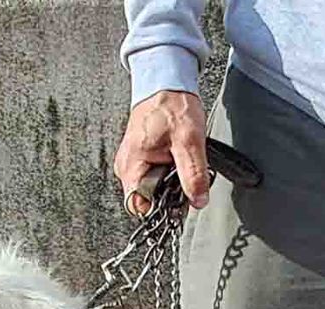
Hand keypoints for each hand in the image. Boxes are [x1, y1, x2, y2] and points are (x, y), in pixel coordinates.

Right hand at [113, 91, 209, 216]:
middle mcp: (127, 167)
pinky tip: (176, 161)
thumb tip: (198, 201)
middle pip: (147, 201)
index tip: (180, 201)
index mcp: (131, 166)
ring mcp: (132, 163)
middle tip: (185, 177)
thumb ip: (193, 174)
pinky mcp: (141, 159)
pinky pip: (154, 178)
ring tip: (181, 163)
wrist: (166, 82)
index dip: (162, 209)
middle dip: (169, 196)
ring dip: (170, 184)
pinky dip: (168, 174)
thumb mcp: (189, 141)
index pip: (140, 207)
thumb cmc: (172, 105)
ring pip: (152, 190)